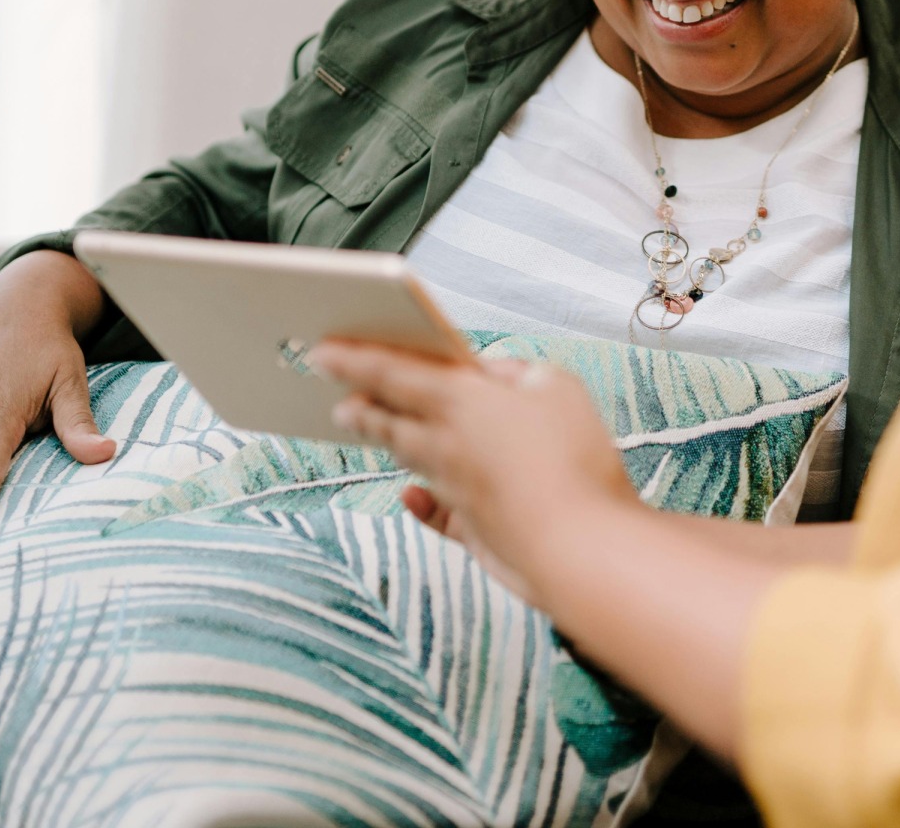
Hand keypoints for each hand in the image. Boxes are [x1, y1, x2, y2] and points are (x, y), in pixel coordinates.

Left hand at [309, 343, 636, 607]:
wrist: (578, 547)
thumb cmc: (573, 457)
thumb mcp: (555, 385)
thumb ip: (517, 371)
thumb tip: (491, 374)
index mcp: (460, 401)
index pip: (393, 373)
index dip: (354, 360)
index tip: (322, 353)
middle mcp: (445, 446)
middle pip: (390, 422)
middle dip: (362, 408)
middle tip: (340, 402)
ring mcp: (455, 492)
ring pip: (410, 461)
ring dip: (386, 441)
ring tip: (369, 428)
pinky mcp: (472, 530)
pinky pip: (435, 513)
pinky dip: (419, 502)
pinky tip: (409, 496)